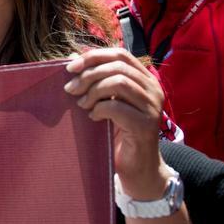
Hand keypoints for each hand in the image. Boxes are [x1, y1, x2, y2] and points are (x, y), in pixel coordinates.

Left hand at [65, 48, 169, 198]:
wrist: (137, 170)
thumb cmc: (119, 134)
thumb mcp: (106, 101)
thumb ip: (95, 80)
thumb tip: (72, 57)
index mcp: (146, 79)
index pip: (120, 54)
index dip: (94, 56)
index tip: (70, 67)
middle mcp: (154, 89)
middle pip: (118, 66)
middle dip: (89, 74)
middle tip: (70, 89)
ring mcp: (152, 107)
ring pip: (119, 82)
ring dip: (93, 91)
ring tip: (82, 105)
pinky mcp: (146, 125)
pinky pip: (116, 107)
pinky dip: (99, 109)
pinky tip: (93, 118)